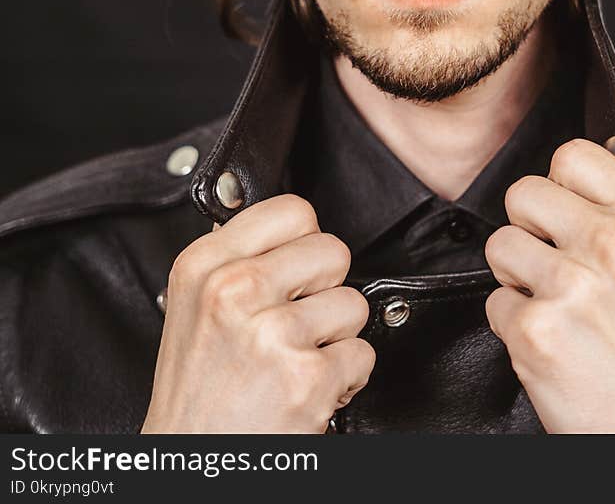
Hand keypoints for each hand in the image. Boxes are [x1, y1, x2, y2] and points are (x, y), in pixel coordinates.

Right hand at [141, 194, 374, 432]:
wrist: (192, 463)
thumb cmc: (198, 394)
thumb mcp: (193, 310)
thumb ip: (237, 261)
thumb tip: (286, 229)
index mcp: (205, 266)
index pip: (292, 210)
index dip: (306, 241)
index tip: (295, 268)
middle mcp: (235, 291)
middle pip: (333, 251)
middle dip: (326, 290)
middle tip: (296, 322)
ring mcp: (273, 333)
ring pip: (354, 303)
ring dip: (336, 338)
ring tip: (298, 360)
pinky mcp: (308, 376)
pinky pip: (363, 354)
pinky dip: (346, 378)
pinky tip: (309, 388)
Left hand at [484, 114, 614, 432]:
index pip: (571, 155)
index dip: (560, 187)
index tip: (571, 215)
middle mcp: (614, 245)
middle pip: (522, 194)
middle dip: (531, 231)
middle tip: (560, 267)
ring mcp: (573, 286)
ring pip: (500, 246)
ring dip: (518, 280)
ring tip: (559, 309)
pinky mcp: (536, 329)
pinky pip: (493, 303)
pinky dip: (514, 326)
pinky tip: (554, 342)